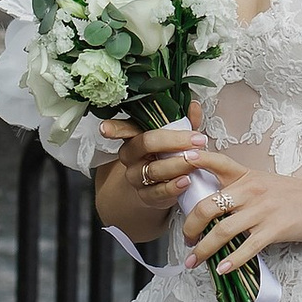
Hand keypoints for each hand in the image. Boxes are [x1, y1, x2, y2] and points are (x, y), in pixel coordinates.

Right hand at [99, 111, 222, 228]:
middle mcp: (131, 156)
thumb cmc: (167, 155)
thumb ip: (185, 122)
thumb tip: (194, 106)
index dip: (112, 128)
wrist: (160, 186)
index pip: (122, 128)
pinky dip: (174, 187)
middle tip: (196, 140)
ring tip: (195, 160)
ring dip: (178, 164)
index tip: (104, 128)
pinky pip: (158, 192)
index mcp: (134, 136)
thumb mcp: (176, 136)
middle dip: (174, 140)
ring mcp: (136, 176)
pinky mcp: (146, 195)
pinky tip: (186, 181)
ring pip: (154, 169)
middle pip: (147, 143)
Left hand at [181, 160, 301, 284]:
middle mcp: (252, 190)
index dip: (192, 161)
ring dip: (204, 250)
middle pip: (208, 205)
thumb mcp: (267, 184)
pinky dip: (232, 261)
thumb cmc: (298, 196)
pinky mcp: (276, 229)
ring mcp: (263, 210)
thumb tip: (214, 207)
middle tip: (185, 239)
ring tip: (194, 262)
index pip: (215, 162)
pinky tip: (222, 269)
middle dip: (190, 226)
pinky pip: (248, 247)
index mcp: (247, 176)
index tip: (174, 167)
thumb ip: (242, 190)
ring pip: (222, 231)